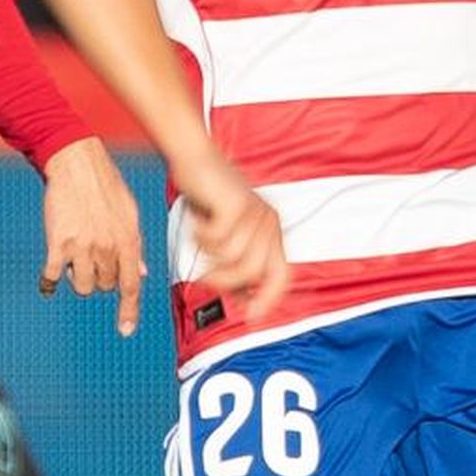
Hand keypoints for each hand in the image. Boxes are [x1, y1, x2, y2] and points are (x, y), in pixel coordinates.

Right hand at [39, 135, 146, 335]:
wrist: (77, 163)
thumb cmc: (106, 186)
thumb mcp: (130, 214)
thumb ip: (134, 246)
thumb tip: (141, 273)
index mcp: (129, 241)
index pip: (132, 285)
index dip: (129, 310)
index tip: (125, 330)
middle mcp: (108, 248)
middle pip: (104, 286)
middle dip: (100, 276)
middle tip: (93, 255)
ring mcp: (83, 247)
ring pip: (83, 285)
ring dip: (79, 278)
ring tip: (75, 258)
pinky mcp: (58, 243)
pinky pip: (53, 277)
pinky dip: (49, 284)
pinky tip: (47, 285)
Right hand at [179, 152, 289, 319]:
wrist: (194, 158)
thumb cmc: (207, 198)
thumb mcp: (224, 237)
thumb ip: (236, 265)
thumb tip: (243, 300)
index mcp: (271, 233)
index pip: (281, 275)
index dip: (268, 298)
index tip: (251, 317)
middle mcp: (269, 223)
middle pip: (251, 272)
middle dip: (222, 280)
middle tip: (203, 274)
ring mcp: (255, 212)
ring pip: (232, 258)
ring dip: (207, 254)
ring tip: (198, 237)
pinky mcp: (237, 204)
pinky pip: (217, 239)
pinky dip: (199, 236)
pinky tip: (196, 221)